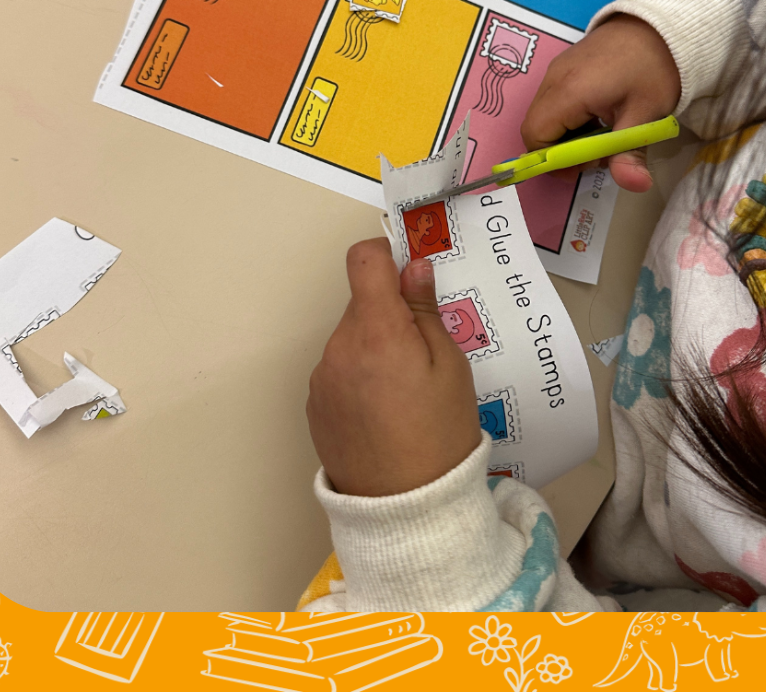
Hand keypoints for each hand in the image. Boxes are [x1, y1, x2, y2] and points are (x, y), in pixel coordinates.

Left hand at [307, 239, 481, 496]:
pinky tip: (385, 410)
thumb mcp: (450, 367)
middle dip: (389, 312)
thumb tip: (413, 267)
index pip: (363, 260)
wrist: (405, 510)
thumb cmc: (439, 434)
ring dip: (373, 346)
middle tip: (423, 349)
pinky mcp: (314, 405)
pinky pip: (339, 370)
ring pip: (350, 338)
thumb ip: (425, 311)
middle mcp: (338, 348)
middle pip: (360, 303)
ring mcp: (321, 378)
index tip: (410, 276)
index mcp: (374, 331)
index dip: (387, 255)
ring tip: (405, 390)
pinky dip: (359, 375)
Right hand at [521, 15, 680, 192]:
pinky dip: (569, 118)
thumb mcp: (646, 114)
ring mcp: (556, 70)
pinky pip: (553, 100)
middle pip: (535, 128)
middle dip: (562, 150)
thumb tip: (635, 185)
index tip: (588, 164)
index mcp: (569, 92)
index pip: (535, 137)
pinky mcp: (564, 66)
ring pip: (544, 116)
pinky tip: (600, 115)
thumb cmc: (654, 68)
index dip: (554, 160)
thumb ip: (630, 153)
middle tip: (600, 151)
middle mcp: (553, 79)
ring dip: (567, 135)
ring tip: (603, 133)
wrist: (662, 23)